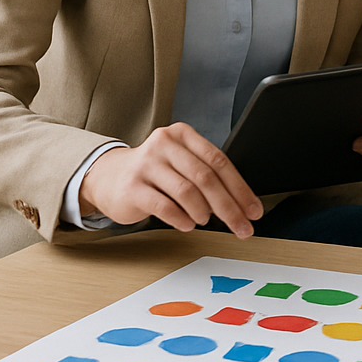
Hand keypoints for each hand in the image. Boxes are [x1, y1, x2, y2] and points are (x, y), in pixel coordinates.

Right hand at [79, 122, 262, 237]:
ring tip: (205, 220)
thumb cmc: (154, 173)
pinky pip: (165, 206)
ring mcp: (146, 164)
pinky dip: (182, 219)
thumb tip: (242, 204)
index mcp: (183, 134)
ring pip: (187, 191)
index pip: (219, 161)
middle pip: (206, 177)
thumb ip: (208, 175)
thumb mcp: (181, 163)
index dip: (240, 188)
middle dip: (229, 207)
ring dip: (203, 212)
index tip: (253, 210)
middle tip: (241, 226)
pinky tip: (187, 224)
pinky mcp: (132, 186)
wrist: (108, 177)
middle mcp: (164, 144)